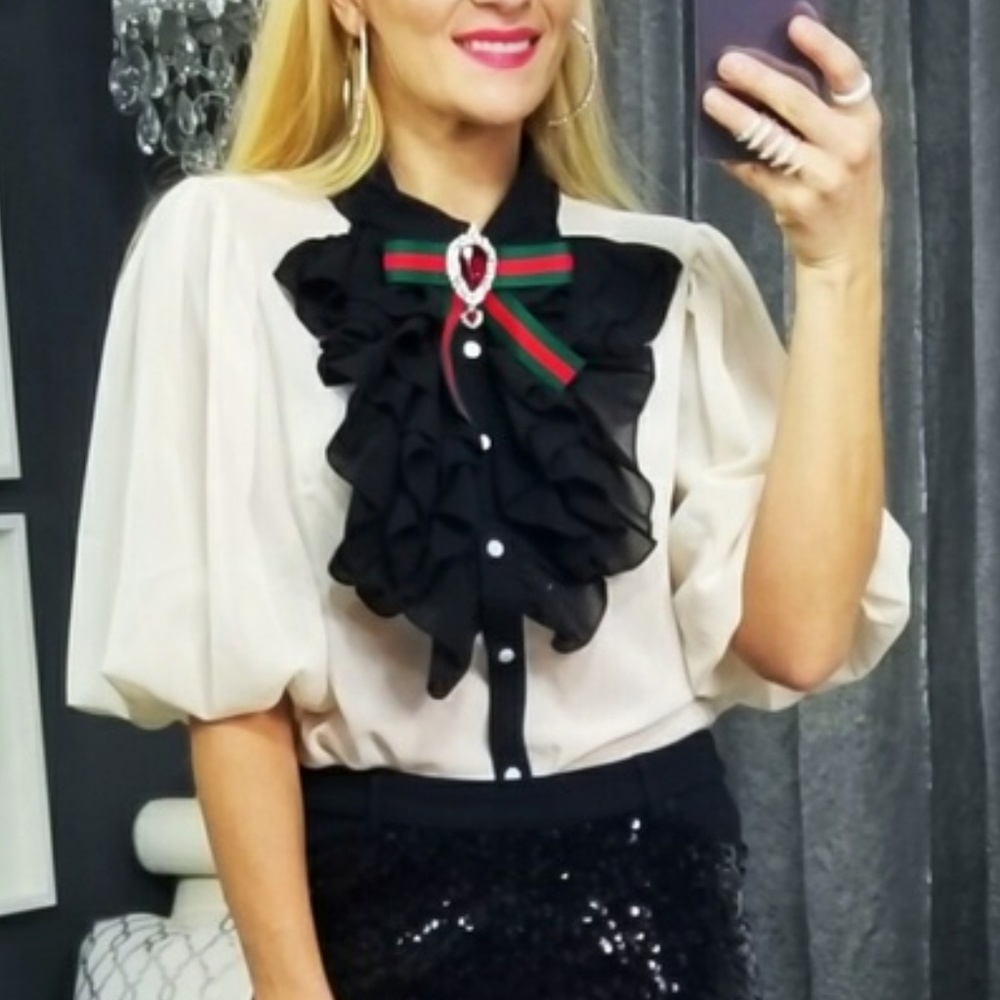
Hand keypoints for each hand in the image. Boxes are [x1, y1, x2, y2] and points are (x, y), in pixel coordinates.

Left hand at [701, 16, 883, 272]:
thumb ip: (823, 115)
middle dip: (759, 78)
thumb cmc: (841, 191)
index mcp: (865, 122)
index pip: (847, 74)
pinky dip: (734, 157)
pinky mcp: (795, 202)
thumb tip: (770, 75)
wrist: (846, 252)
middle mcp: (848, 147)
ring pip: (771, 137)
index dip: (822, 46)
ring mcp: (822, 177)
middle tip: (728, 62)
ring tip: (711, 98)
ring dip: (737, 116)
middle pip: (798, 101)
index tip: (794, 24)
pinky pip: (756, 173)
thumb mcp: (848, 147)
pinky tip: (715, 143)